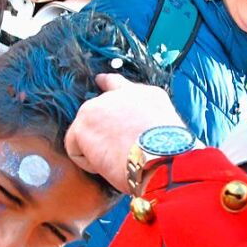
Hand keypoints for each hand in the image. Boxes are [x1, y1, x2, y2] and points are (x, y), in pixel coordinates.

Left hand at [64, 73, 187, 193]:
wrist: (161, 157)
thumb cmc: (170, 153)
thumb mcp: (167, 125)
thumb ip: (147, 119)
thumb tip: (138, 133)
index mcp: (145, 95)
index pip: (120, 83)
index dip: (108, 84)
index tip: (100, 80)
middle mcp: (119, 94)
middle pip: (98, 112)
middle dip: (101, 133)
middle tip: (117, 152)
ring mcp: (98, 106)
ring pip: (88, 133)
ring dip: (99, 151)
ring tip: (120, 161)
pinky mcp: (82, 125)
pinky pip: (76, 149)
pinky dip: (89, 164)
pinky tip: (108, 165)